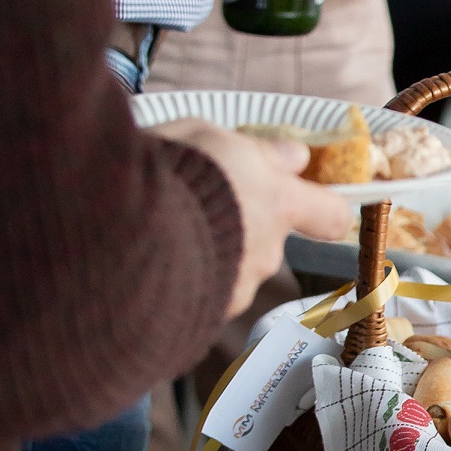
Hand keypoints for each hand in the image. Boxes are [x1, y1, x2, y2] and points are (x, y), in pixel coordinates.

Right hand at [150, 121, 352, 316]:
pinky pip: (204, 290)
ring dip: (210, 250)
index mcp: (277, 202)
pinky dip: (186, 277)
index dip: (322, 208)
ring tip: (163, 230)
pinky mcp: (206, 314)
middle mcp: (267, 250)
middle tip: (197, 202)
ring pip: (233, 265)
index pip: (330, 214)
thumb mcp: (207, 137)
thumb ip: (257, 151)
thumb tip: (294, 158)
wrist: (120, 237)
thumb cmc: (163, 175)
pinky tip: (152, 259)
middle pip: (268, 237)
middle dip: (241, 223)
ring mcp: (238, 287)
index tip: (309, 200)